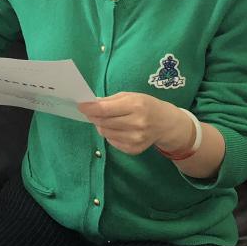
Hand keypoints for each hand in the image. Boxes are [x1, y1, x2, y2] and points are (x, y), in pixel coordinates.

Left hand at [77, 92, 195, 155]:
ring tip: (108, 120)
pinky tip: (117, 129)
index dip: (90, 108)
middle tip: (92, 112)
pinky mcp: (134, 149)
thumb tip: (90, 104)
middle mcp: (137, 124)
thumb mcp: (130, 96)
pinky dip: (109, 135)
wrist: (165, 123)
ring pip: (105, 133)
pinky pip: (112, 142)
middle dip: (94, 116)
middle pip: (103, 122)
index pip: (105, 110)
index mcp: (136, 106)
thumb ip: (110, 100)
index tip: (81, 106)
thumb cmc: (146, 105)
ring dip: (101, 125)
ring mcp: (136, 139)